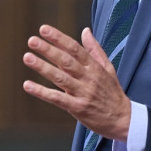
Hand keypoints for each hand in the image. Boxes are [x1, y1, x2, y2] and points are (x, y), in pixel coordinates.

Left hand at [22, 25, 130, 141]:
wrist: (124, 120)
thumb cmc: (113, 93)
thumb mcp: (108, 68)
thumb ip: (95, 49)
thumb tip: (85, 30)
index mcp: (94, 67)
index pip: (74, 49)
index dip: (59, 38)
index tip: (44, 29)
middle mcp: (88, 78)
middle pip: (66, 61)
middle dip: (48, 50)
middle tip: (32, 40)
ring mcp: (83, 93)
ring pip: (60, 78)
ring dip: (43, 67)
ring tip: (27, 57)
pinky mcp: (78, 108)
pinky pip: (57, 98)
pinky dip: (42, 92)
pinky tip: (28, 85)